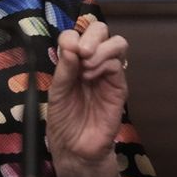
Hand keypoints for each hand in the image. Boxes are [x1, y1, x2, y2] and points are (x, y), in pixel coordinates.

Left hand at [47, 21, 127, 176]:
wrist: (75, 146)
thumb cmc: (63, 118)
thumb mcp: (57, 90)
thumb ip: (64, 68)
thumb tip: (71, 45)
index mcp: (73, 61)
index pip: (77, 33)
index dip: (73, 35)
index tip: (67, 49)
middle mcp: (91, 63)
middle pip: (101, 30)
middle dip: (92, 35)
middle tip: (82, 52)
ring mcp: (107, 74)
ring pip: (116, 43)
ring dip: (101, 49)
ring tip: (87, 67)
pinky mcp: (119, 87)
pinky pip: (118, 65)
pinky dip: (105, 64)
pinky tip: (92, 77)